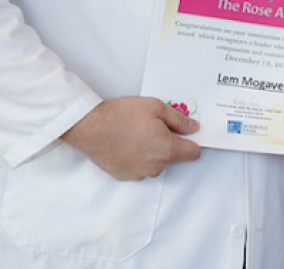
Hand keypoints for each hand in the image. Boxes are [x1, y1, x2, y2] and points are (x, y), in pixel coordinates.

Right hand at [61, 96, 201, 180]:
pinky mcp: (124, 176)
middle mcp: (155, 167)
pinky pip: (139, 168)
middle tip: (154, 127)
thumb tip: (194, 128)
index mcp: (167, 150)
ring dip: (152, 152)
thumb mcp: (157, 107)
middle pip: (173, 157)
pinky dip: (137, 158)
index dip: (193, 142)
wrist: (89, 126)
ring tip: (137, 134)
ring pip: (156, 163)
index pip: (194, 153)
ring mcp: (138, 174)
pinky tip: (127, 144)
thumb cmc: (122, 115)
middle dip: (168, 144)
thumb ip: (180, 120)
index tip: (186, 134)